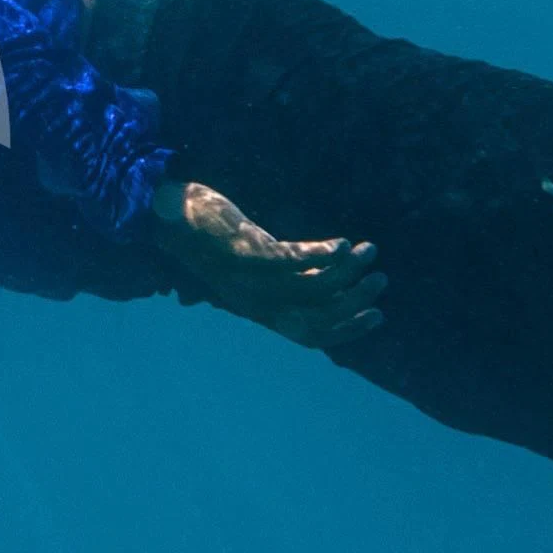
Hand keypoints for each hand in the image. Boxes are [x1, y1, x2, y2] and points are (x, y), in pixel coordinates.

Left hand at [149, 181, 385, 353]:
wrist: (171, 218)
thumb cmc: (210, 238)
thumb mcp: (248, 266)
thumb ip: (278, 275)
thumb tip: (320, 274)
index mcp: (259, 309)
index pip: (310, 334)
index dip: (346, 330)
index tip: (377, 316)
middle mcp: (257, 301)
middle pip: (317, 315)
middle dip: (355, 301)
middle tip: (380, 280)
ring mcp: (252, 279)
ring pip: (312, 288)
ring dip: (347, 272)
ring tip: (370, 251)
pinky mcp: (247, 252)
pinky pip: (293, 260)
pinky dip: (322, 254)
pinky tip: (342, 244)